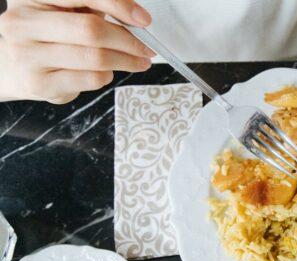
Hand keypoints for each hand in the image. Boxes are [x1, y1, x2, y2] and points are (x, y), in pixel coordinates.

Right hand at [0, 0, 154, 103]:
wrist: (16, 67)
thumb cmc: (50, 36)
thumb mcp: (68, 11)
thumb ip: (95, 9)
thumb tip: (136, 18)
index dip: (118, 6)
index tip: (143, 19)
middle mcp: (24, 24)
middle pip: (91, 30)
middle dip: (128, 41)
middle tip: (146, 48)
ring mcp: (28, 55)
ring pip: (95, 58)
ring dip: (126, 61)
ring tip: (139, 61)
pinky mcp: (40, 83)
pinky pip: (90, 79)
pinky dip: (108, 75)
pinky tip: (109, 71)